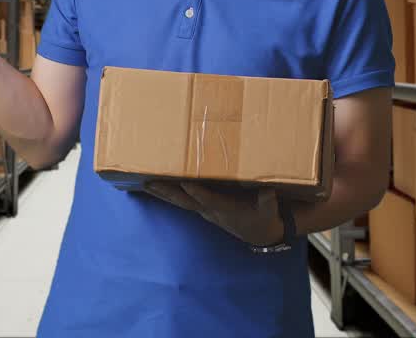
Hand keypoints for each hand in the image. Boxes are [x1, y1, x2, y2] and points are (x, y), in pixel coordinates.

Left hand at [146, 181, 284, 246]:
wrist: (260, 234)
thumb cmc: (265, 218)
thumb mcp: (270, 211)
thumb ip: (269, 201)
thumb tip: (269, 191)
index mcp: (226, 209)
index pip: (208, 199)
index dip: (197, 192)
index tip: (185, 183)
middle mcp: (210, 210)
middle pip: (185, 201)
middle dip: (167, 192)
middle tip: (149, 182)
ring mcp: (205, 210)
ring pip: (179, 201)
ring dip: (162, 193)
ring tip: (145, 183)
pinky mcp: (204, 209)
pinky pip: (183, 201)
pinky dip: (169, 194)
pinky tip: (157, 188)